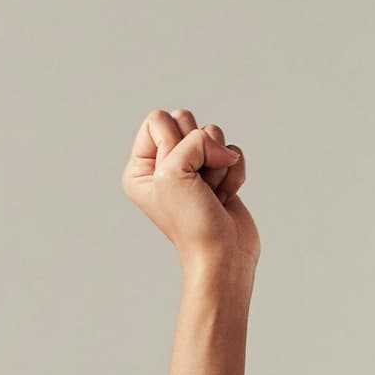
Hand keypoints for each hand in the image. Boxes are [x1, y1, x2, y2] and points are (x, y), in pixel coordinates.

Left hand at [123, 106, 257, 283]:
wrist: (223, 254)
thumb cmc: (192, 222)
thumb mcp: (175, 172)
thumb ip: (194, 140)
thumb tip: (223, 148)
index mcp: (140, 166)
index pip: (158, 120)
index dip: (175, 141)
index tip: (179, 174)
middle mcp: (164, 166)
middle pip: (186, 120)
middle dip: (200, 148)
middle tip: (198, 181)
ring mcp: (193, 170)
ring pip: (212, 135)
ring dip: (217, 164)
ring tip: (212, 192)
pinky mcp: (219, 175)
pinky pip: (231, 151)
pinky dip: (234, 173)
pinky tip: (225, 196)